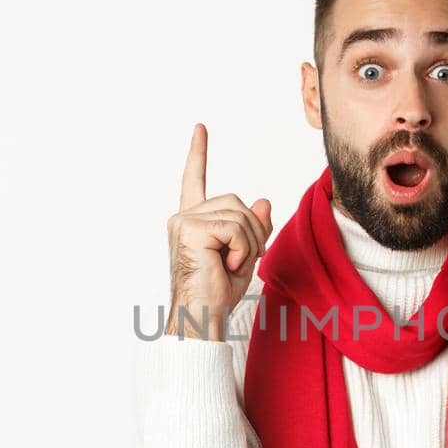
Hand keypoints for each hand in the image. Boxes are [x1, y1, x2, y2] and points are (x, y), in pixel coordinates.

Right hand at [165, 123, 273, 340]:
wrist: (201, 318)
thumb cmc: (218, 294)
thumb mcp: (245, 255)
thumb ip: (254, 227)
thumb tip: (264, 201)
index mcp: (192, 221)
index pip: (195, 180)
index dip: (198, 153)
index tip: (200, 128)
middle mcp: (184, 218)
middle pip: (236, 202)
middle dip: (251, 232)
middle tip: (239, 262)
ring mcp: (184, 222)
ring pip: (239, 214)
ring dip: (248, 244)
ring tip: (231, 266)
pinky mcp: (190, 230)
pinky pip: (235, 228)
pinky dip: (242, 249)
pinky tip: (228, 265)